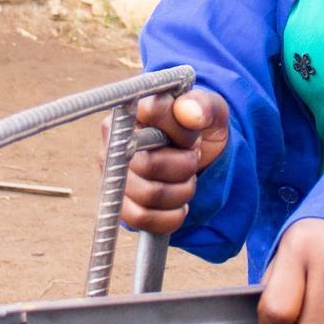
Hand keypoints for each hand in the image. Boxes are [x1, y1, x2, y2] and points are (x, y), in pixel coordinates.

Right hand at [119, 89, 230, 235]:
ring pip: (148, 194)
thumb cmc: (198, 129)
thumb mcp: (210, 111)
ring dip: (181, 191)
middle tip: (192, 160)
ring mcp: (113, 176)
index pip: (154, 114)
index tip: (191, 135)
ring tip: (187, 180)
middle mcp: (113, 142)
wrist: (199, 160)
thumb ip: (202, 105)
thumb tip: (188, 112)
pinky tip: (180, 204)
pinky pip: (142, 218)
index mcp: (131, 111)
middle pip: (148, 163)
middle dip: (184, 166)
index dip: (182, 131)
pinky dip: (170, 216)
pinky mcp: (119, 205)